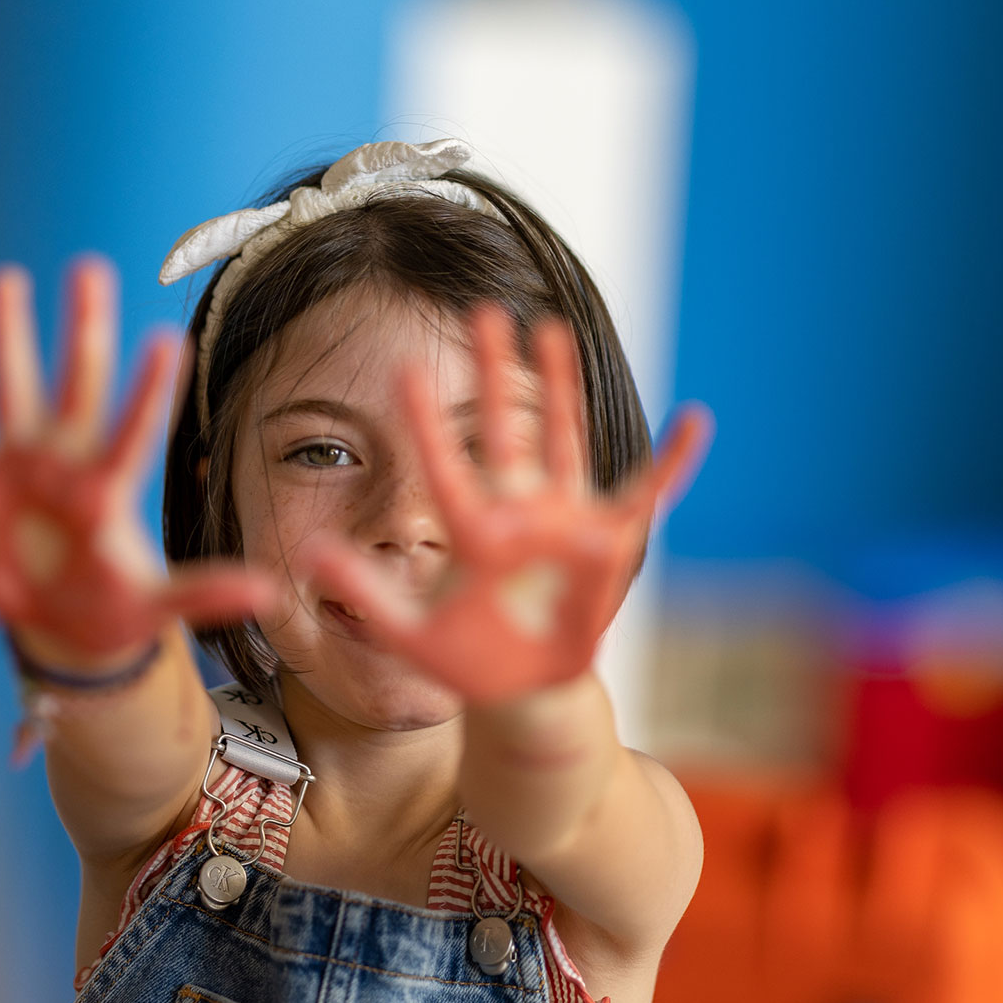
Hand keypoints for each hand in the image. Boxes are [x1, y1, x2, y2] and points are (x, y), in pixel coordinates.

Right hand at [0, 256, 272, 661]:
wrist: (61, 624)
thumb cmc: (114, 608)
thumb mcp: (158, 607)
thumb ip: (205, 594)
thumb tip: (272, 596)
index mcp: (109, 487)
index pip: (133, 432)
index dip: (147, 391)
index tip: (168, 339)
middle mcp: (65, 460)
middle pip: (78, 384)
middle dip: (83, 330)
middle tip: (91, 267)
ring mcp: (18, 466)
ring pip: (12, 389)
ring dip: (8, 336)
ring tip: (8, 279)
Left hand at [306, 305, 710, 703]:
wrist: (522, 692)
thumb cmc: (467, 662)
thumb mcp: (407, 633)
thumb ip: (361, 593)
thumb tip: (306, 554)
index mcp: (471, 529)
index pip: (443, 464)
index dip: (426, 420)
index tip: (404, 369)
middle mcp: (517, 511)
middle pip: (503, 428)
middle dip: (493, 372)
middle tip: (481, 310)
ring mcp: (564, 521)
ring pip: (562, 439)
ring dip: (559, 387)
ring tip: (550, 328)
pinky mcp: (609, 543)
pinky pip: (645, 494)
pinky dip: (673, 462)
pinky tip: (695, 422)